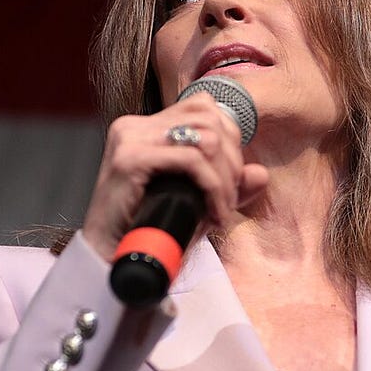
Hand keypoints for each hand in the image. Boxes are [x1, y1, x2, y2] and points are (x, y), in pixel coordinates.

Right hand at [81, 92, 268, 258]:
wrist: (110, 262)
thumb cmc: (149, 234)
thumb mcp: (196, 205)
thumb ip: (228, 187)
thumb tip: (260, 174)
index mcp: (145, 127)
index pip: (204, 108)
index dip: (230, 142)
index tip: (230, 185)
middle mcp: (134, 126)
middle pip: (210, 118)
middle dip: (232, 161)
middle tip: (229, 201)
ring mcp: (130, 139)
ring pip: (205, 138)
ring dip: (225, 178)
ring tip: (221, 210)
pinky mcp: (130, 160)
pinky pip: (191, 160)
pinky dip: (213, 188)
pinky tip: (214, 215)